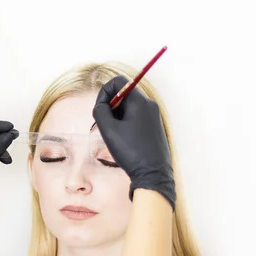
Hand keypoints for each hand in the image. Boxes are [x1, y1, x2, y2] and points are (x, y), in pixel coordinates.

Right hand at [92, 76, 175, 209]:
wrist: (153, 174)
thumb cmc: (131, 151)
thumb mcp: (109, 130)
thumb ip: (100, 111)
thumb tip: (102, 104)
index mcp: (139, 101)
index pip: (118, 81)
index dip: (104, 93)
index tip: (101, 110)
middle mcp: (149, 105)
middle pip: (124, 94)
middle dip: (111, 106)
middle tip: (105, 125)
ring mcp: (154, 116)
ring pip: (129, 106)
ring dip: (117, 116)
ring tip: (115, 135)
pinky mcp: (155, 127)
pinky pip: (137, 117)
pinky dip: (126, 123)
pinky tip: (124, 140)